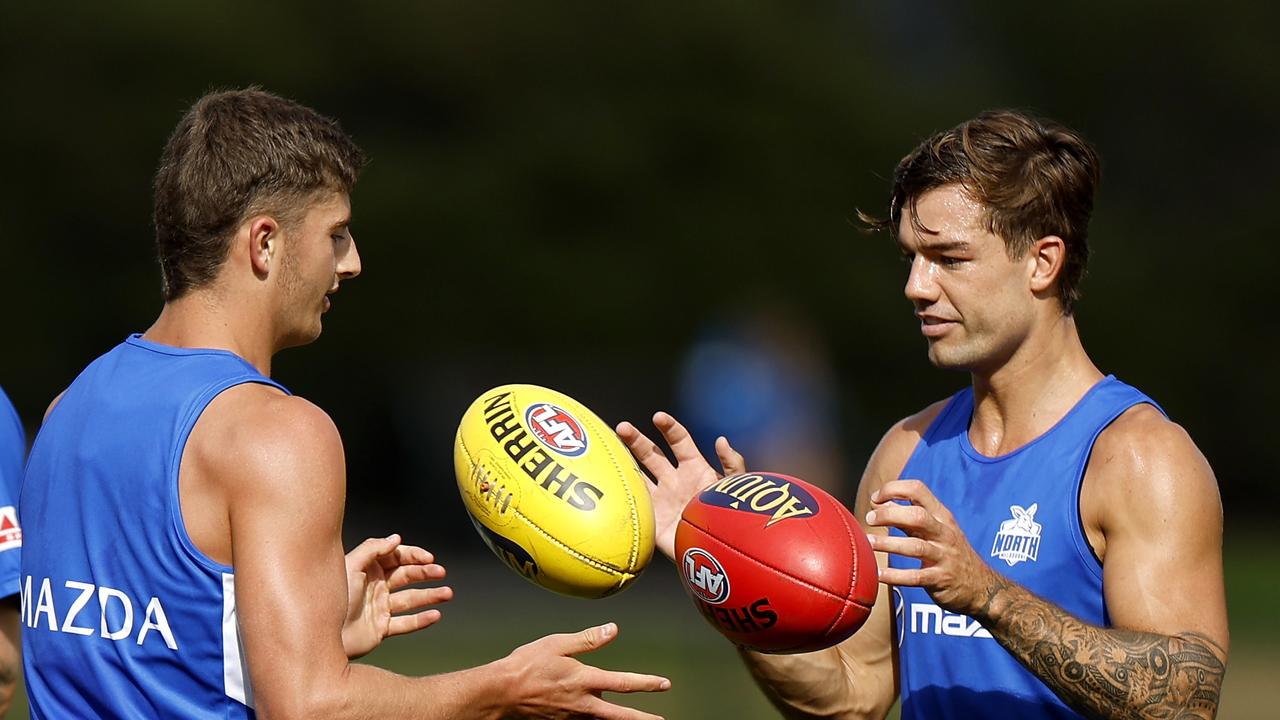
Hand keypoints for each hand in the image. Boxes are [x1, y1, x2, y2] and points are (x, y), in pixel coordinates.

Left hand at [341, 534, 451, 658]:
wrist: (320, 634)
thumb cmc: (331, 599)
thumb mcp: (350, 566)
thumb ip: (373, 549)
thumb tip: (396, 538)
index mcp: (368, 569)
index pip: (396, 557)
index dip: (413, 555)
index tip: (428, 557)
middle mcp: (376, 587)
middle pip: (406, 576)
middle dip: (425, 573)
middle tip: (440, 572)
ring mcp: (380, 608)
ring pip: (411, 599)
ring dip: (430, 595)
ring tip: (447, 594)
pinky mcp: (382, 628)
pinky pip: (406, 623)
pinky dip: (422, 620)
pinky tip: (435, 615)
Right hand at [498, 622, 670, 719]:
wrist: (500, 694)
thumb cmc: (526, 664)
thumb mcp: (557, 644)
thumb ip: (588, 639)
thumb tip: (614, 629)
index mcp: (584, 680)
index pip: (623, 683)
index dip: (646, 683)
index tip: (665, 684)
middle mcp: (582, 703)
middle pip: (620, 715)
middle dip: (642, 719)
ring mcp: (572, 716)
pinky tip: (598, 717)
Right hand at [616, 412, 745, 559]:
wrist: (716, 552)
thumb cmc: (729, 518)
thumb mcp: (735, 489)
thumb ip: (732, 465)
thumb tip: (721, 440)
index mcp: (694, 468)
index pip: (679, 441)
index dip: (669, 428)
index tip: (658, 417)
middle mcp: (673, 479)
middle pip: (650, 453)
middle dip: (635, 439)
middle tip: (622, 427)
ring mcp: (659, 498)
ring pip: (636, 473)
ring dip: (622, 461)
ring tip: (605, 449)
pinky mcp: (650, 516)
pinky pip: (632, 501)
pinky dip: (621, 491)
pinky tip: (607, 481)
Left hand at [864, 479, 1001, 616]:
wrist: (983, 586)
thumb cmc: (950, 552)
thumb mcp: (936, 529)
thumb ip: (908, 517)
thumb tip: (880, 502)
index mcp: (941, 516)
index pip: (918, 490)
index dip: (894, 489)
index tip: (876, 498)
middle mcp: (944, 533)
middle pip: (917, 516)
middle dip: (889, 514)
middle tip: (869, 519)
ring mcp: (944, 557)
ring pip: (915, 547)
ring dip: (889, 544)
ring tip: (868, 543)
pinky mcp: (940, 579)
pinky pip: (916, 577)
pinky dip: (895, 575)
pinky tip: (877, 574)